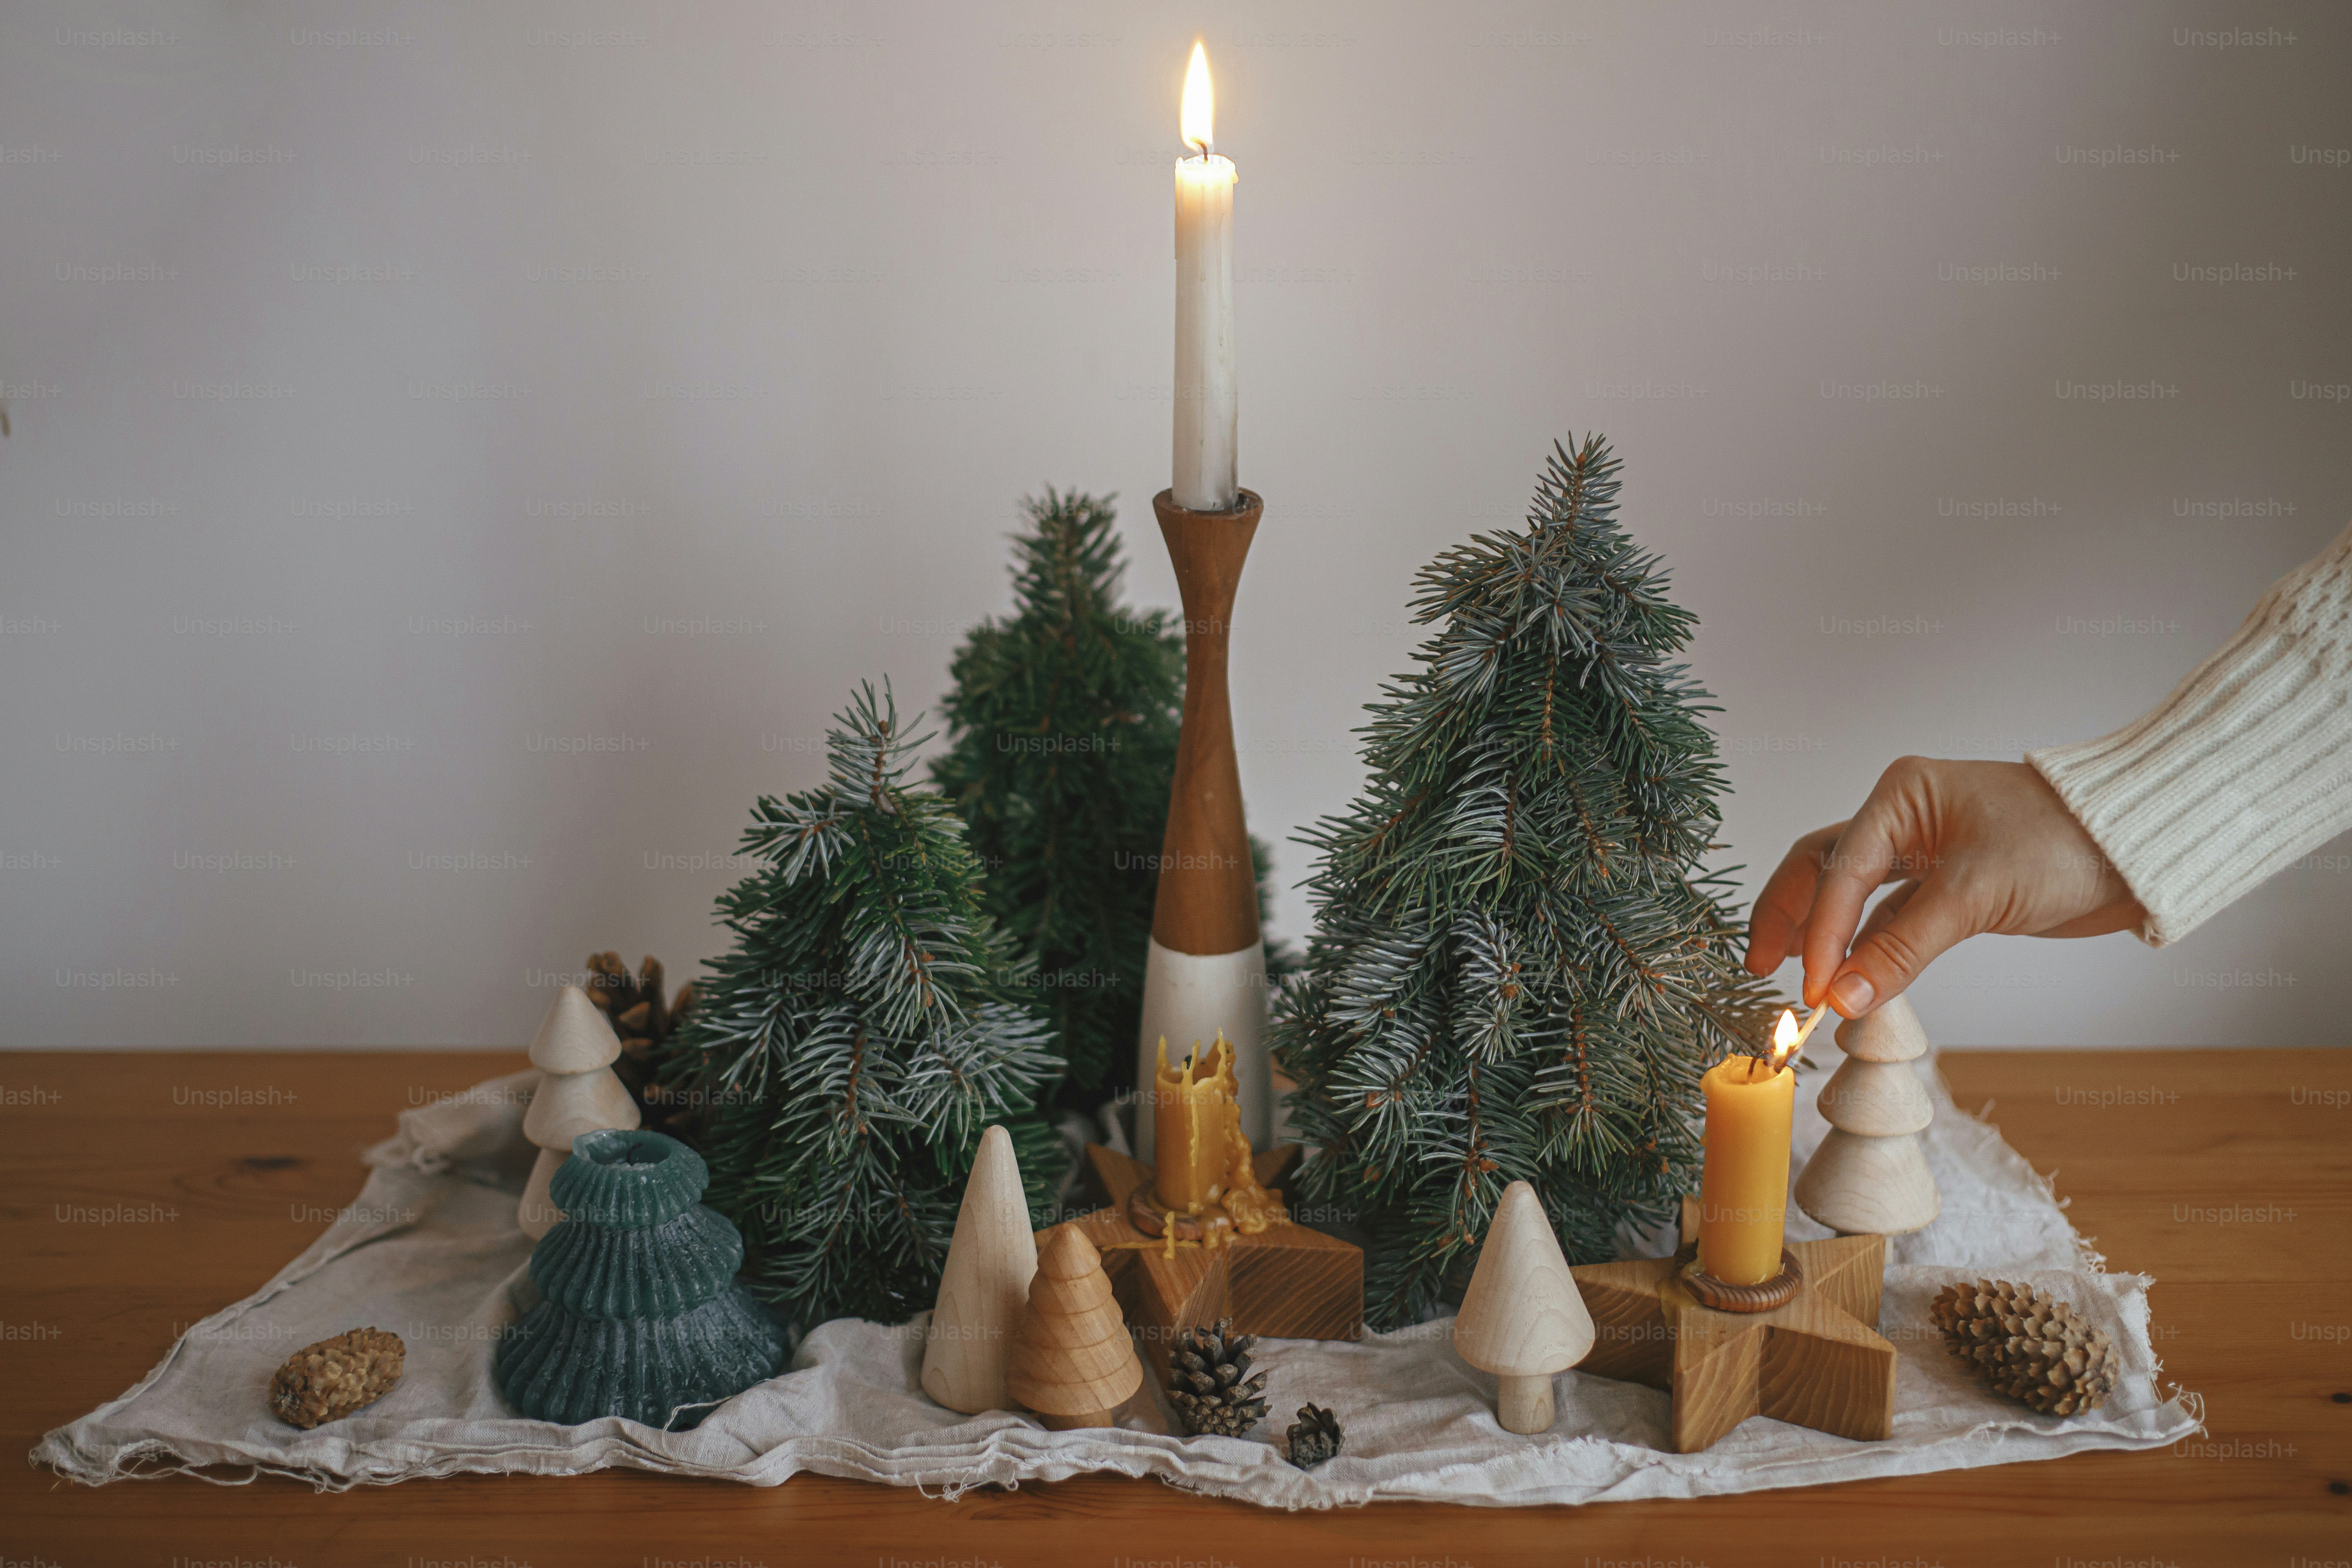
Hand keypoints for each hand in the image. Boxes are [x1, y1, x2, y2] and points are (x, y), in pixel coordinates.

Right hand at [1742, 758, 2146, 1016]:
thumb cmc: (2064, 842)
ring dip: (1821, 935)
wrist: (2138, 849)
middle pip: (1822, 870)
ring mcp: (1924, 852)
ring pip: (1850, 895)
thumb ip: (1902, 948)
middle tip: (1760, 968)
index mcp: (1900, 796)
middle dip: (1788, 917)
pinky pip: (1887, 917)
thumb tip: (1840, 997)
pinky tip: (1847, 975)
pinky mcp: (1947, 886)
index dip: (1818, 931)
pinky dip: (1864, 946)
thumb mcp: (1976, 894)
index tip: (1810, 987)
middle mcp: (1902, 818)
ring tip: (1793, 975)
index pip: (1839, 869)